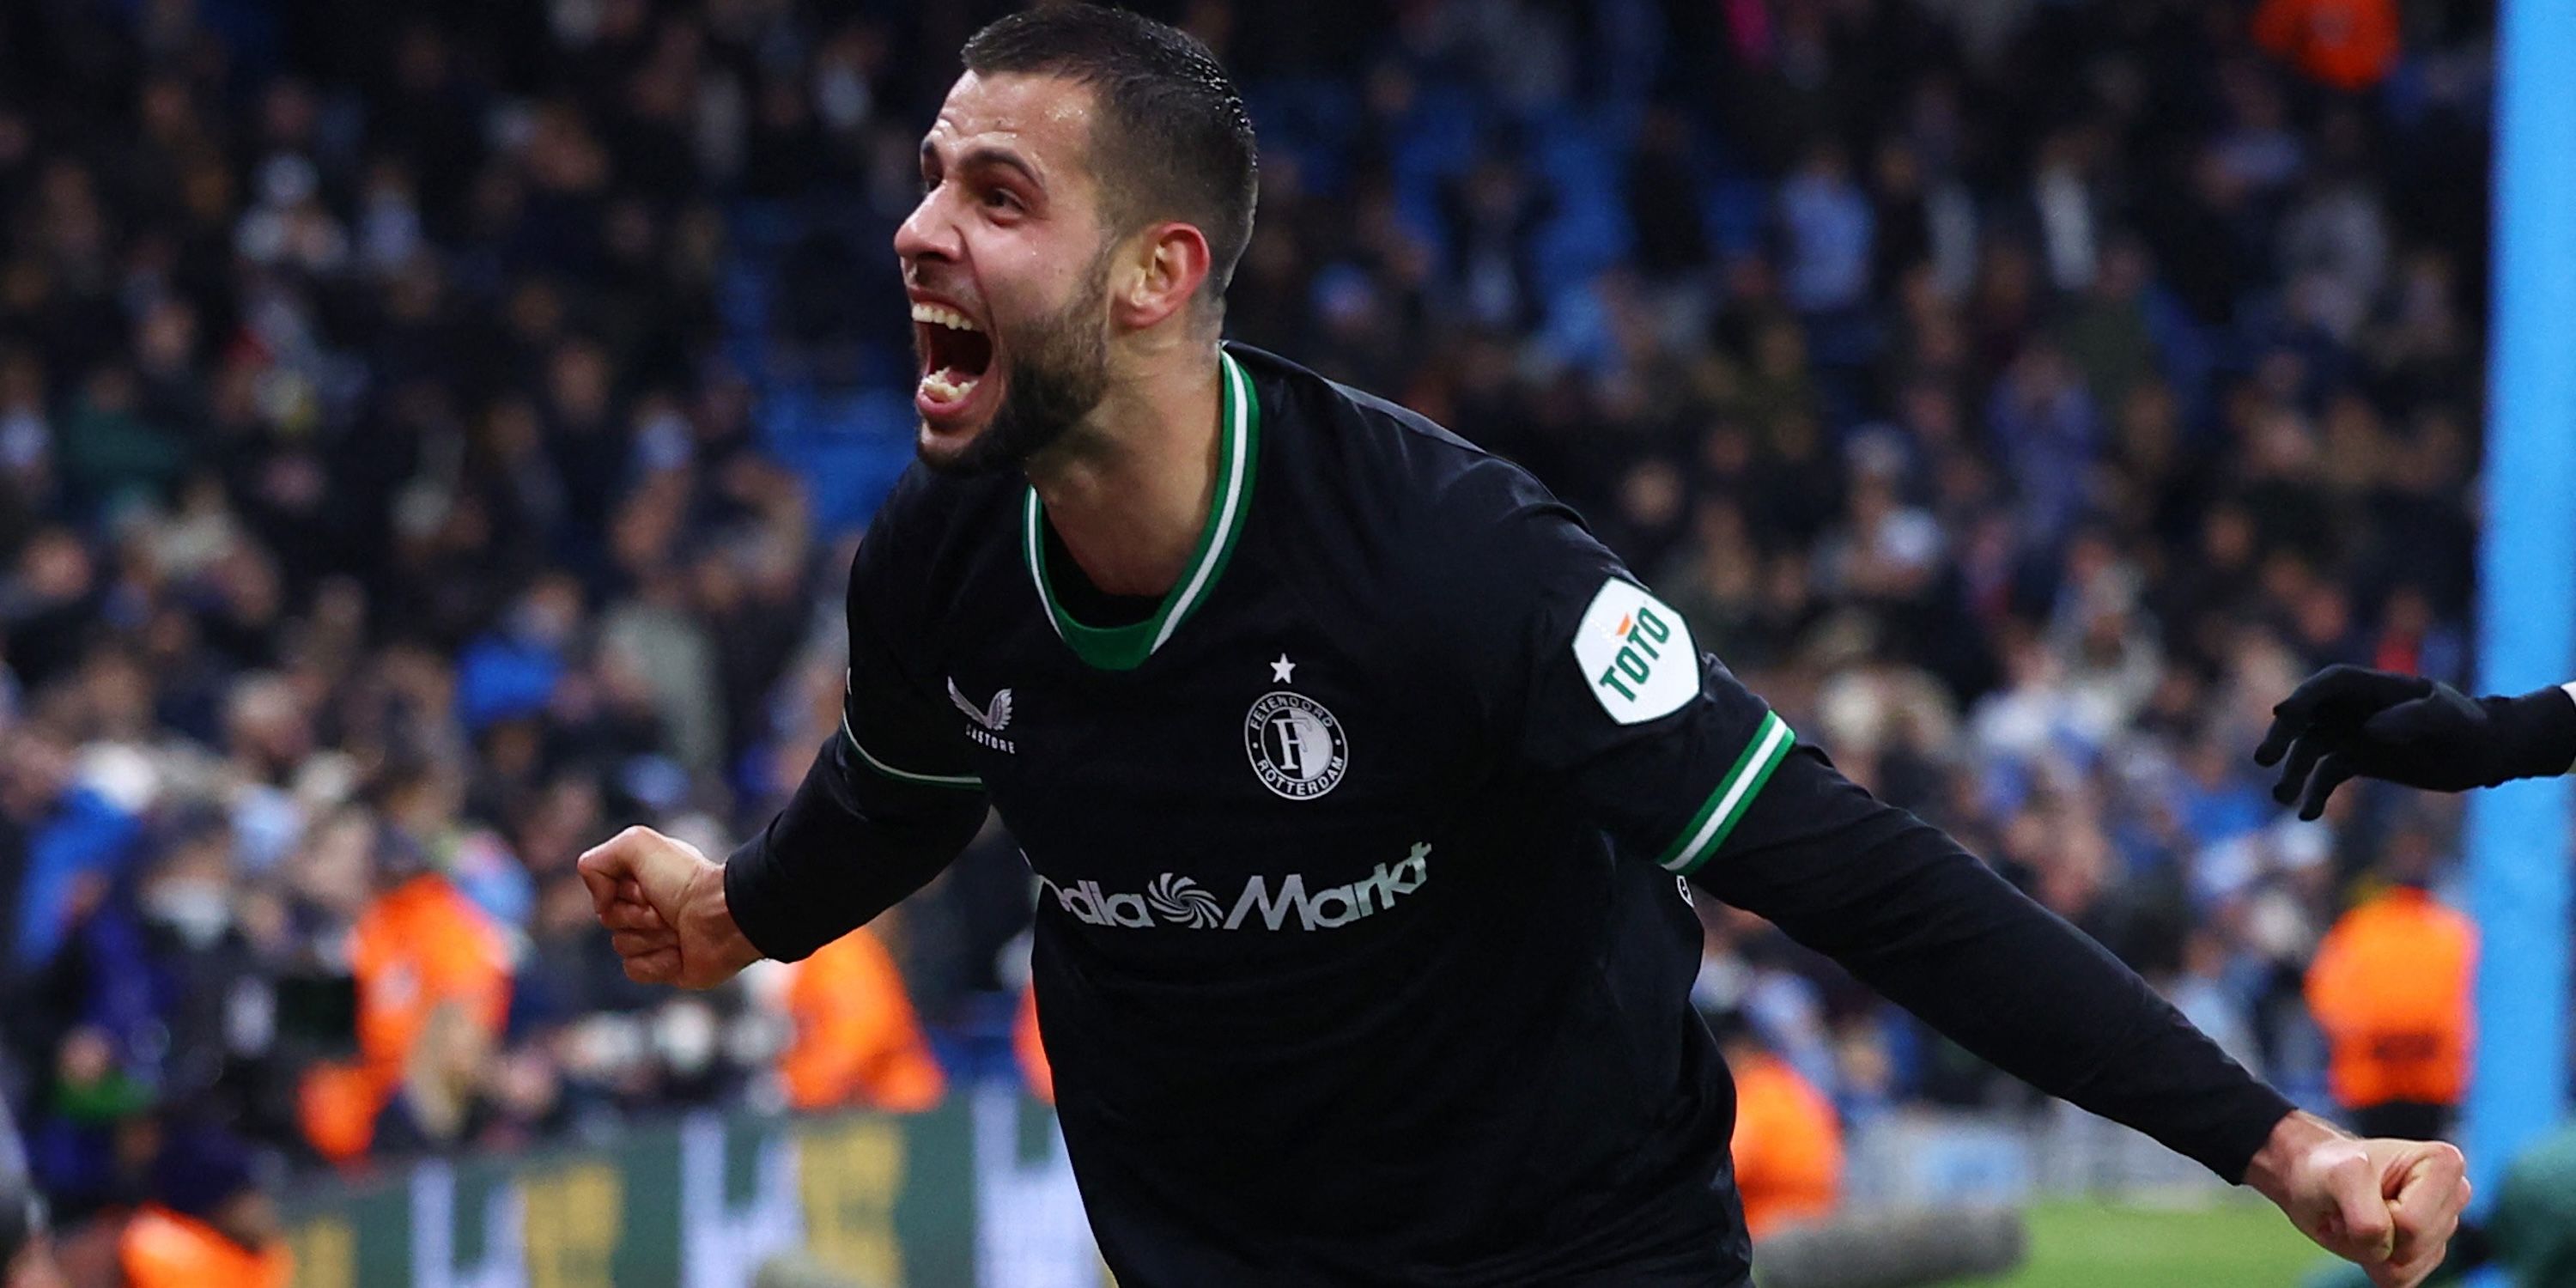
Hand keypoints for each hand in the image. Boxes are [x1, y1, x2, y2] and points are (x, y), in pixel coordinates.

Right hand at [576, 826, 761, 988]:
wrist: (723, 918)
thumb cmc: (686, 881)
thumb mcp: (637, 844)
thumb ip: (597, 861)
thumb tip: (599, 902)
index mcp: (643, 877)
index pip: (603, 891)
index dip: (621, 892)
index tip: (646, 886)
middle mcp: (648, 906)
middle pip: (609, 920)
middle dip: (635, 916)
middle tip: (665, 910)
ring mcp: (657, 938)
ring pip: (621, 945)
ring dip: (650, 938)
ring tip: (678, 929)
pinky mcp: (664, 966)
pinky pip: (634, 969)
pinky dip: (657, 962)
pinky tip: (680, 952)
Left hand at [2244, 1112, 2468, 1287]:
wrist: (2311, 1179)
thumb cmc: (2327, 1169)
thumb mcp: (2337, 1177)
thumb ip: (2364, 1212)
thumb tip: (2383, 1246)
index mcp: (2444, 1163)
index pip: (2411, 1223)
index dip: (2376, 1213)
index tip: (2363, 1188)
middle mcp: (2454, 1195)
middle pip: (2414, 1247)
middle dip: (2373, 1234)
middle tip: (2354, 1206)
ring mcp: (2444, 1228)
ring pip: (2406, 1268)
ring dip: (2369, 1249)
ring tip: (2358, 1217)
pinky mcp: (2428, 1255)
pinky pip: (2401, 1281)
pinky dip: (2373, 1264)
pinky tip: (2366, 1234)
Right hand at [2255, 665, 2575, 818]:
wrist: (2485, 753)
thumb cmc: (2470, 728)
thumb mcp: (2449, 720)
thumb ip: (2413, 718)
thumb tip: (2369, 730)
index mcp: (2376, 688)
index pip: (2330, 684)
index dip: (2304, 697)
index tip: (2283, 716)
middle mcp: (2356, 709)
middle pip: (2307, 716)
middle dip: (2283, 736)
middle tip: (2264, 760)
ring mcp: (2354, 734)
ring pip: (2310, 749)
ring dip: (2292, 772)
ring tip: (2281, 797)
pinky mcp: (2359, 760)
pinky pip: (2327, 775)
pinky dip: (2314, 794)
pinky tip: (2308, 815)